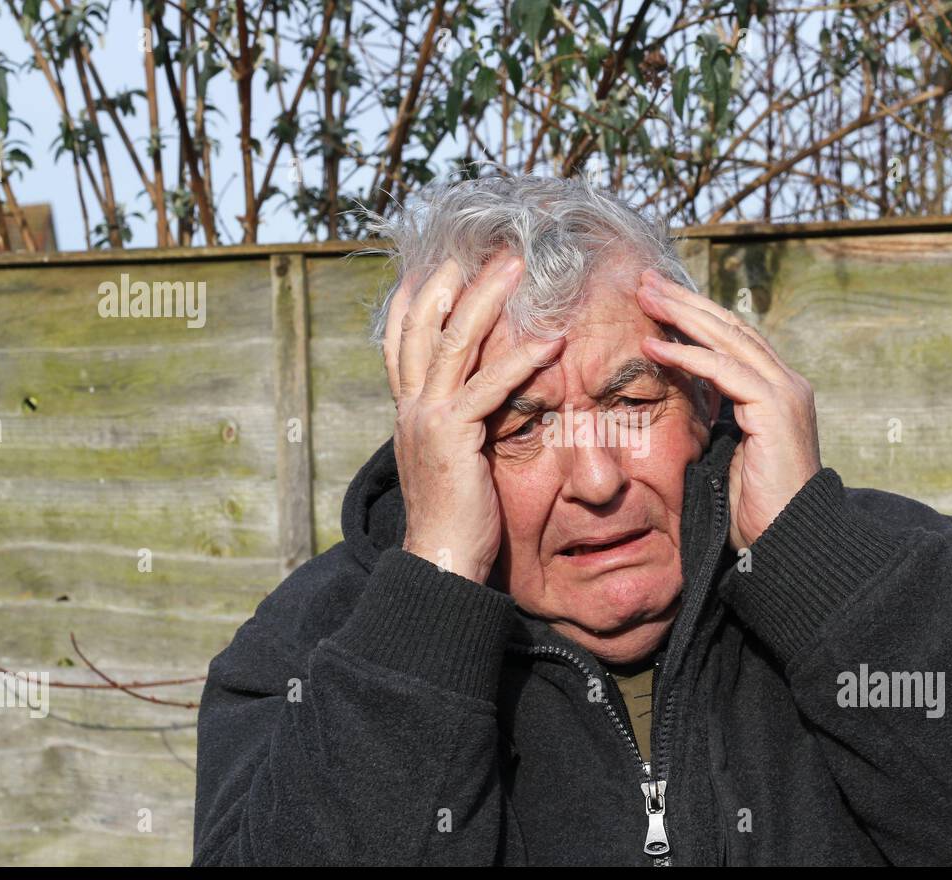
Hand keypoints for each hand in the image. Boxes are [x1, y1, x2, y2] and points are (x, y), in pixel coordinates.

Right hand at [383, 252, 562, 582]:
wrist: (438, 559)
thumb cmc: (455, 515)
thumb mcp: (449, 459)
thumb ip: (457, 425)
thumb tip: (476, 407)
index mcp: (407, 411)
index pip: (402, 341)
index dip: (414, 298)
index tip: (434, 263)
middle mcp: (410, 407)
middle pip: (425, 326)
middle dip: (452, 280)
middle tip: (486, 248)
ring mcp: (427, 418)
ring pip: (453, 342)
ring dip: (487, 299)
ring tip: (516, 266)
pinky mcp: (452, 436)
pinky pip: (489, 388)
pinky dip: (520, 360)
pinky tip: (550, 341)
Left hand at [636, 269, 820, 551]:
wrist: (787, 542)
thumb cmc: (755, 511)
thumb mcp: (725, 455)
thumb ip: (712, 423)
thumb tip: (681, 407)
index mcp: (775, 392)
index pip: (731, 340)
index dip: (694, 316)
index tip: (655, 300)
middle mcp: (786, 384)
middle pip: (729, 327)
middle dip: (685, 301)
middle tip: (645, 279)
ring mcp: (785, 393)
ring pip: (727, 338)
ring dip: (682, 314)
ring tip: (644, 295)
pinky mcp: (776, 408)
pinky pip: (724, 370)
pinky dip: (687, 355)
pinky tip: (653, 344)